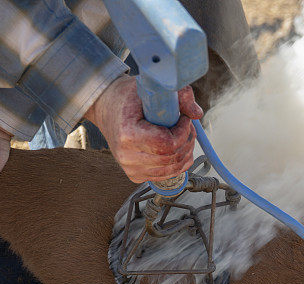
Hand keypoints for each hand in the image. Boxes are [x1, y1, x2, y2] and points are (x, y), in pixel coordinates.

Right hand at [84, 75, 202, 182]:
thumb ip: (179, 96)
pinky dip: (179, 163)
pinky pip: (166, 175)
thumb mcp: (152, 89)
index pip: (168, 144)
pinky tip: (179, 148)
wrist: (107, 109)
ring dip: (186, 152)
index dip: (184, 132)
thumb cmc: (128, 98)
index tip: (185, 119)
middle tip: (188, 126)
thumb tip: (197, 113)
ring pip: (172, 169)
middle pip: (172, 158)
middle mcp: (127, 156)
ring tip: (184, 136)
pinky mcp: (135, 175)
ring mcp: (131, 168)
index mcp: (128, 134)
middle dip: (187, 141)